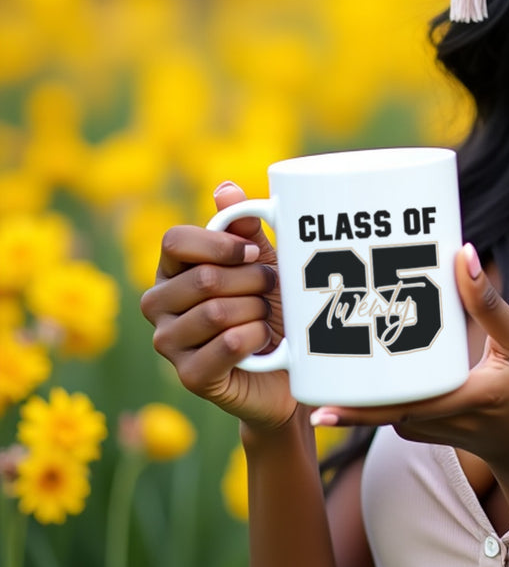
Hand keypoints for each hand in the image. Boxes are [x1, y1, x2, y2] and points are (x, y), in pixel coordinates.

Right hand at [140, 182, 295, 431]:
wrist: (291, 365)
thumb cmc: (273, 304)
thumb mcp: (263, 259)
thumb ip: (245, 227)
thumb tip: (226, 189)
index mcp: (171, 269)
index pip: (175, 240)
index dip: (219, 243)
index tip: (253, 253)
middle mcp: (159, 304)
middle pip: (203, 278)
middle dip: (252, 281)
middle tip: (270, 290)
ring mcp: (168, 343)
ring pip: (216, 312)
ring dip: (257, 310)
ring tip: (266, 317)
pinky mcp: (189, 377)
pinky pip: (227, 345)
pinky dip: (256, 337)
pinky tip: (263, 342)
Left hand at [311, 245, 508, 474]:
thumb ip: (489, 303)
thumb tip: (462, 254)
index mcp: (466, 400)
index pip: (403, 410)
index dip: (358, 412)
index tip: (318, 405)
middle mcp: (433, 423)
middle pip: (374, 406)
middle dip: (340, 381)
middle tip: (313, 333)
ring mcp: (418, 429)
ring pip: (373, 404)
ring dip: (350, 376)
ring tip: (331, 325)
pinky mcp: (410, 427)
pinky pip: (382, 402)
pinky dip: (368, 379)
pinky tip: (359, 342)